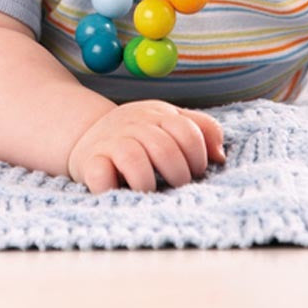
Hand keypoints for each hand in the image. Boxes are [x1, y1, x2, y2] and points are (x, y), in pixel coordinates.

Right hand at [67, 99, 225, 193]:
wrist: (88, 132)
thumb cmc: (139, 134)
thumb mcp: (169, 122)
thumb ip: (201, 130)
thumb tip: (220, 156)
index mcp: (159, 115)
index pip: (187, 132)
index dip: (198, 157)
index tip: (197, 171)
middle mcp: (135, 125)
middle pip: (164, 148)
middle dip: (178, 174)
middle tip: (177, 186)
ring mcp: (112, 142)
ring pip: (134, 160)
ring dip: (148, 183)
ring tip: (151, 192)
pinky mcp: (90, 161)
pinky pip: (100, 174)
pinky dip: (111, 186)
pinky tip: (119, 190)